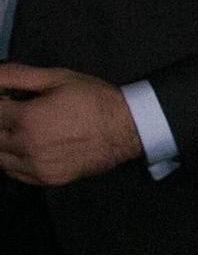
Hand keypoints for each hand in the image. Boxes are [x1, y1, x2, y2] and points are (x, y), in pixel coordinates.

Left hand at [0, 64, 143, 185]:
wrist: (126, 128)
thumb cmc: (93, 98)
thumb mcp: (58, 78)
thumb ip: (18, 75)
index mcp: (27, 118)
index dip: (0, 102)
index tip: (9, 99)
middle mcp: (26, 146)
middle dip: (1, 122)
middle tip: (16, 113)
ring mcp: (35, 166)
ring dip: (4, 142)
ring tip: (22, 130)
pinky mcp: (45, 179)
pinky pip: (14, 172)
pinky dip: (12, 160)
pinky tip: (28, 147)